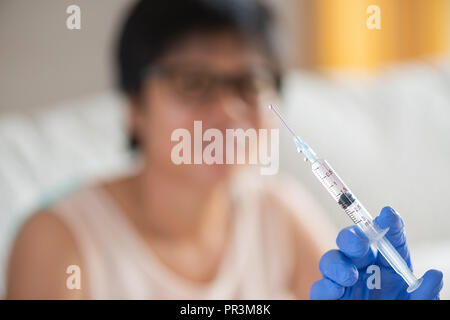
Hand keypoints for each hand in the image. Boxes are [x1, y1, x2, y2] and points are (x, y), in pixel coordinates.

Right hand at [310, 206, 442, 299]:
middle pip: (351, 240)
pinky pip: (320, 287)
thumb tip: (434, 275)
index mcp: (388, 265)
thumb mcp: (415, 303)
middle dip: (352, 237)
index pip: (387, 237)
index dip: (387, 224)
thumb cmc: (397, 310)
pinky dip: (326, 285)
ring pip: (331, 259)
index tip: (388, 215)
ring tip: (350, 276)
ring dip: (337, 263)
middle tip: (360, 245)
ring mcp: (344, 281)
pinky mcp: (329, 296)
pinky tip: (337, 288)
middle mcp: (363, 268)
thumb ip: (424, 293)